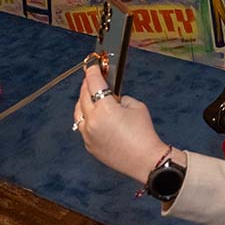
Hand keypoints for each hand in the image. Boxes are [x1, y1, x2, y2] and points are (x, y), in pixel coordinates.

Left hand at [74, 64, 168, 183]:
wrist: (145, 160)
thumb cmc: (145, 132)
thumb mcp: (137, 107)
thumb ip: (122, 99)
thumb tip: (113, 99)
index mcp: (105, 108)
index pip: (94, 83)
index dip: (92, 71)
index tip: (92, 64)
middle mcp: (92, 120)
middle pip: (83, 96)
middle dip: (87, 85)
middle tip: (92, 79)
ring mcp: (87, 134)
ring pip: (78, 112)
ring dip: (83, 102)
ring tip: (90, 97)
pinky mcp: (88, 145)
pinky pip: (82, 127)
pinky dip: (87, 118)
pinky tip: (95, 117)